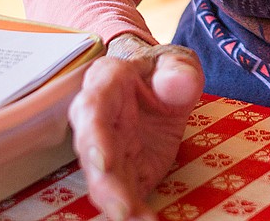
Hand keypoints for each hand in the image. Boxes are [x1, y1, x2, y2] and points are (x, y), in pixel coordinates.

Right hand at [68, 34, 204, 220]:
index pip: (93, 106)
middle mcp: (97, 119)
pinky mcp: (123, 173)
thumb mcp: (177, 63)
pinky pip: (124, 194)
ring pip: (102, 179)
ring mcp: (107, 149)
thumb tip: (175, 84)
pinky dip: (134, 211)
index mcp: (107, 83)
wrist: (163, 88)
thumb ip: (178, 71)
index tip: (103, 161)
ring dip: (116, 203)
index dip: (94, 135)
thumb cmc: (163, 73)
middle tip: (121, 209)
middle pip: (91, 151)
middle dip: (103, 182)